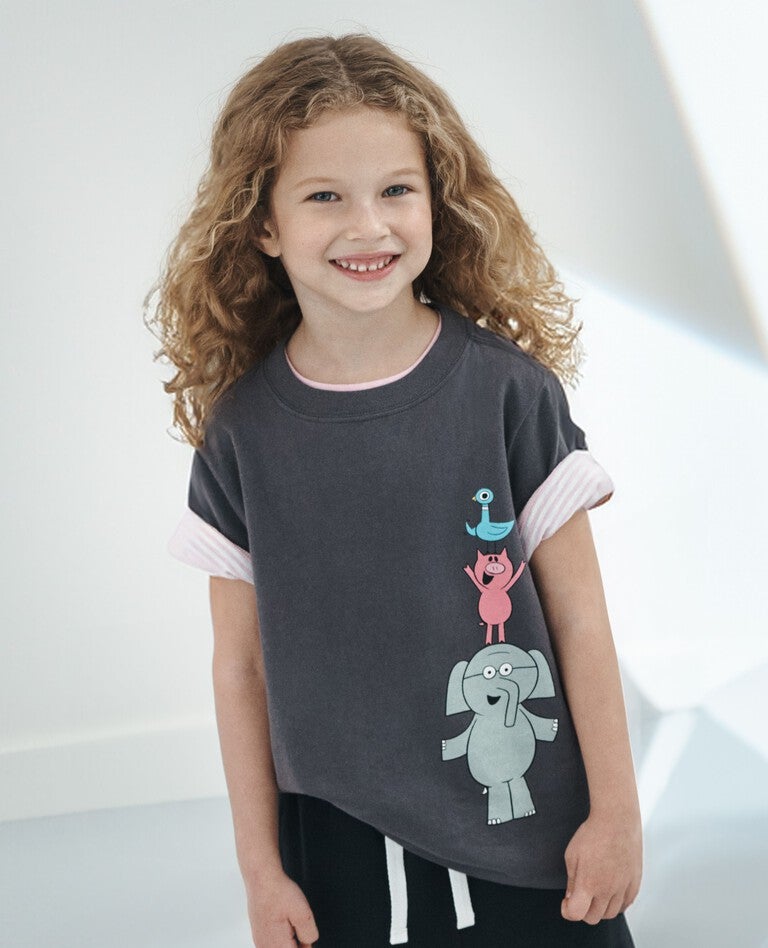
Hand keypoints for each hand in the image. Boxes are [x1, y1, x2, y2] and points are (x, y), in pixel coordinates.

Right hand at [244, 866, 319, 946]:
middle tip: (296, 922)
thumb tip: (308, 944)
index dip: (305, 944)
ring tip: (288, 918)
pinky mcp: (258, 934)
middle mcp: (265, 947)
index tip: (303, 930)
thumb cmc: (279, 893)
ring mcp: (260, 941)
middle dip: (297, 941)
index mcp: (277, 947)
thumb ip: (309, 935)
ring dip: (289, 937)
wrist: (261, 878)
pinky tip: (281, 918)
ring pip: (282, 946)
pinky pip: (274, 940)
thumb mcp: (303, 914)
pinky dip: (282, 932)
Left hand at [561, 810, 641, 924]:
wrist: (616, 821)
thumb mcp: (572, 855)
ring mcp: (623, 888)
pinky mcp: (634, 883)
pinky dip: (617, 903)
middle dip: (583, 911)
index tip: (566, 903)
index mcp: (589, 883)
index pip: (576, 913)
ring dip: (601, 908)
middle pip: (594, 917)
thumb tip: (572, 897)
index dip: (568, 910)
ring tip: (595, 893)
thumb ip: (572, 881)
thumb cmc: (594, 833)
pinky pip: (626, 904)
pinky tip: (610, 892)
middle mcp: (607, 889)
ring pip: (611, 914)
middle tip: (580, 897)